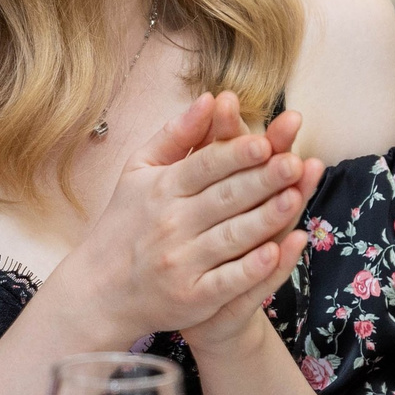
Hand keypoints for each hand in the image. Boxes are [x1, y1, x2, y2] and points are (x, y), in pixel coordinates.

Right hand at [49, 91, 321, 346]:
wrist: (100, 290)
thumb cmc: (126, 223)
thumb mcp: (140, 171)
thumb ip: (177, 135)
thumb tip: (211, 96)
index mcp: (162, 189)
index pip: (205, 166)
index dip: (236, 154)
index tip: (265, 142)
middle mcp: (171, 224)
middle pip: (224, 198)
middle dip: (261, 180)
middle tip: (294, 164)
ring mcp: (182, 263)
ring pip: (231, 237)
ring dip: (265, 218)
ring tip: (295, 199)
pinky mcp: (192, 298)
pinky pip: (227, 281)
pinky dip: (251, 268)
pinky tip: (276, 252)